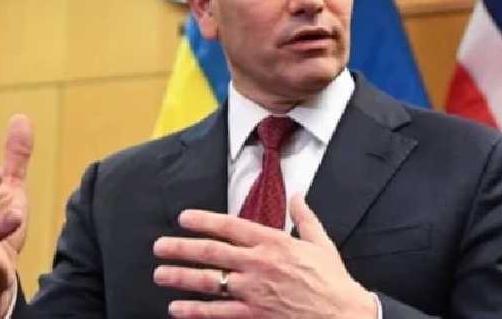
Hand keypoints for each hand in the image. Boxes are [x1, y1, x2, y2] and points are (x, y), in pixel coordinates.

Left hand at [153, 195, 376, 318]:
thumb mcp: (321, 241)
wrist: (342, 313)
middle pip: (212, 252)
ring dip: (181, 277)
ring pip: (210, 282)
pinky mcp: (254, 314)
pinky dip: (196, 311)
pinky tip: (177, 309)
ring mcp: (254, 291)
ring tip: (160, 274)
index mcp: (274, 242)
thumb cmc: (332, 278)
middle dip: (182, 248)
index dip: (204, 221)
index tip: (184, 218)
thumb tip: (297, 196)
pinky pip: (219, 313)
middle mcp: (259, 264)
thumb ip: (305, 216)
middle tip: (159, 246)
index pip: (231, 226)